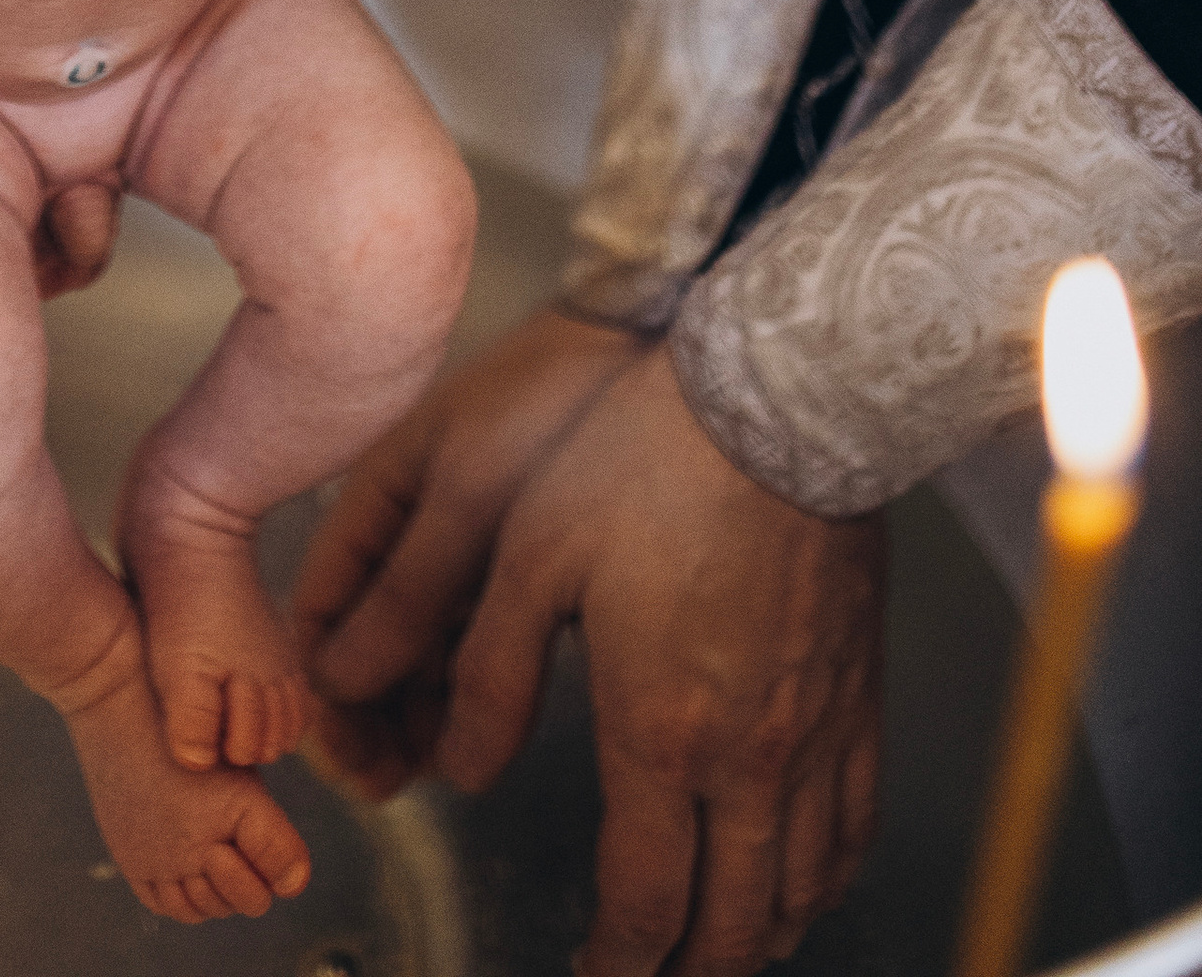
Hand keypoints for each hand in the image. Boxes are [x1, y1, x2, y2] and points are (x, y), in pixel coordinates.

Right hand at [295, 310, 643, 791]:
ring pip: (420, 638)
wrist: (648, 342)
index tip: (345, 756)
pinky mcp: (522, 550)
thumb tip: (337, 679)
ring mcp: (467, 534)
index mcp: (380, 491)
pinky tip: (481, 726)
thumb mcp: (469, 498)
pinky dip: (464, 682)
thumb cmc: (548, 403)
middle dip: (369, 710)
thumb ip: (406, 591)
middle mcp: (414, 518)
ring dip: (414, 705)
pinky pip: (472, 631)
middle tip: (390, 781)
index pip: (323, 604)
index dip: (321, 685)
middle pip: (366, 633)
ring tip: (430, 768)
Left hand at [304, 320, 887, 975]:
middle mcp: (756, 754)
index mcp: (665, 731)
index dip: (614, 957)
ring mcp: (821, 729)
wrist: (787, 392)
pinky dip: (822, 875)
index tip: (589, 969)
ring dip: (755, 935)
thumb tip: (452, 766)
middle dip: (685, 970)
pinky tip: (799, 872)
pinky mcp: (861, 691)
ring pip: (801, 888)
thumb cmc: (651, 454)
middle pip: (734, 924)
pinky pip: (855, 825)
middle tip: (642, 974)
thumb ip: (485, 669)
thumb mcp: (528, 545)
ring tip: (712, 943)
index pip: (645, 900)